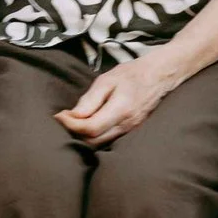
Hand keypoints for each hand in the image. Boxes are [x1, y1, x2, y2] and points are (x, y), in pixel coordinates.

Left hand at [56, 50, 185, 146]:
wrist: (159, 76)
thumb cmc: (132, 74)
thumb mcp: (107, 80)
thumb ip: (90, 99)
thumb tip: (73, 116)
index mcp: (120, 110)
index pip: (90, 128)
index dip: (71, 125)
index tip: (58, 116)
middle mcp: (126, 125)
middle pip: (93, 140)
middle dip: (74, 132)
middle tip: (63, 118)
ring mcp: (130, 130)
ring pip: (100, 143)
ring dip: (83, 135)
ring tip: (72, 121)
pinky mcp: (131, 131)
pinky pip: (108, 139)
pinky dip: (94, 135)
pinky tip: (86, 124)